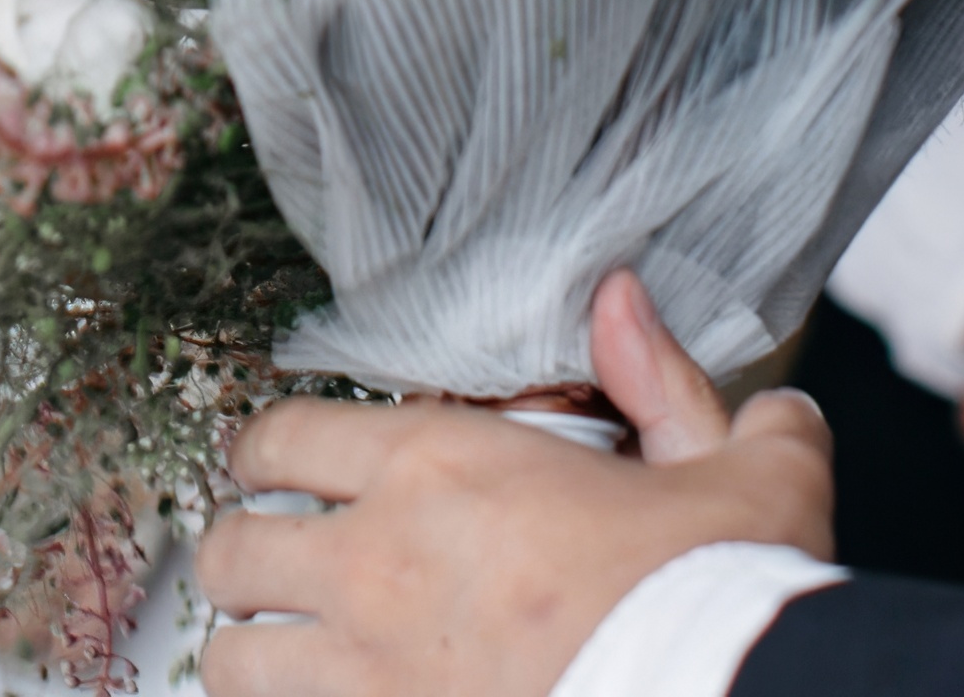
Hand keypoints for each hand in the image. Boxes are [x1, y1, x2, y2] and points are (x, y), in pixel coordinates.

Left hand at [198, 270, 830, 696]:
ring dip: (253, 654)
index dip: (265, 451)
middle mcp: (380, 566)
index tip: (271, 466)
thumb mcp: (731, 469)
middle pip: (232, 551)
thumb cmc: (724, 603)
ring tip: (282, 654)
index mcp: (439, 470)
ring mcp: (370, 677)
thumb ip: (667, 381)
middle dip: (243, 555)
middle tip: (270, 564)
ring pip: (235, 662)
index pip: (281, 437)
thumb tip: (623, 303)